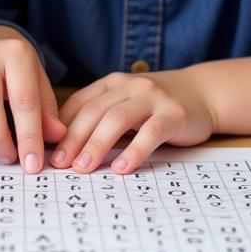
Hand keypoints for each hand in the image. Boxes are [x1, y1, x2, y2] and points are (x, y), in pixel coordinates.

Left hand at [54, 70, 215, 174]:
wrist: (203, 93)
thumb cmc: (156, 106)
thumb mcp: (125, 104)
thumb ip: (100, 119)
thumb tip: (64, 149)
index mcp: (112, 84)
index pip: (80, 103)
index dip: (61, 128)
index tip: (47, 152)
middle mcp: (130, 86)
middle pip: (94, 112)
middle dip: (73, 139)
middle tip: (59, 164)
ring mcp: (153, 98)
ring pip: (118, 119)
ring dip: (96, 144)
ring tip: (83, 168)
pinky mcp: (174, 114)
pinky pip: (150, 133)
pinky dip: (134, 151)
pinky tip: (121, 168)